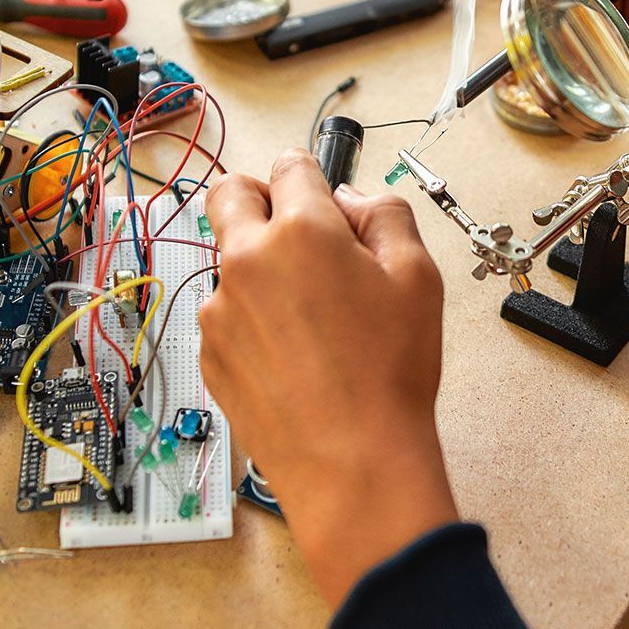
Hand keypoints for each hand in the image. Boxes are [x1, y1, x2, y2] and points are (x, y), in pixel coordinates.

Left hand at [201, 151, 457, 608]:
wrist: (353, 463)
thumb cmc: (390, 373)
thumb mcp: (419, 276)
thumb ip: (386, 215)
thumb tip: (351, 201)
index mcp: (301, 230)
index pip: (290, 166)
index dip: (311, 176)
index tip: (322, 196)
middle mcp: (247, 259)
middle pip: (229, 194)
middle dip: (258, 197)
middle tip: (294, 230)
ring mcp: (220, 309)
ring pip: (230, 262)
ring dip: (260, 270)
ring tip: (311, 320)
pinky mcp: (209, 353)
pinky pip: (225, 315)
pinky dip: (252, 321)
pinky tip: (293, 357)